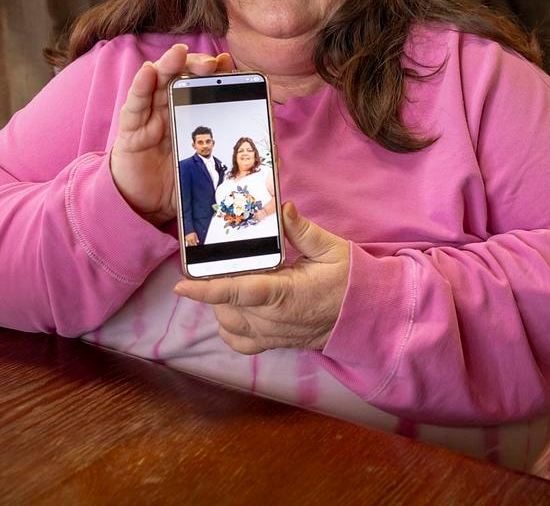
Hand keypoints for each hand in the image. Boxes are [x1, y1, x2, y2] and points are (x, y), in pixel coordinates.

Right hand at [110, 44, 232, 225]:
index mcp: (192, 116)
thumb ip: (244, 164)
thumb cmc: (180, 184)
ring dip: (168, 64)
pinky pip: (135, 104)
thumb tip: (279, 160)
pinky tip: (149, 72)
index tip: (228, 64)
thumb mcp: (215, 173)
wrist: (147, 209)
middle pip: (182, 77)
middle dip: (196, 65)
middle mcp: (171, 110)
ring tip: (179, 53)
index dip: (215, 73)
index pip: (204, 87)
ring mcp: (150, 118)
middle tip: (210, 64)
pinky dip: (141, 85)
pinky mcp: (131, 130)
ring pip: (157, 82)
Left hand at [173, 202, 350, 353]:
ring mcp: (273, 335)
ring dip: (220, 305)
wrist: (368, 315)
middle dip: (214, 286)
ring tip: (228, 280)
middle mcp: (274, 319)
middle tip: (216, 263)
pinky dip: (229, 329)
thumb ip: (301, 229)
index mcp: (284, 293)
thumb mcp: (330, 248)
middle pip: (226, 306)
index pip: (237, 292)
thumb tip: (281, 207)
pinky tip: (231, 311)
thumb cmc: (351, 279)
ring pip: (229, 325)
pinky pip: (241, 344)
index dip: (206, 289)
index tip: (182, 284)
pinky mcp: (275, 343)